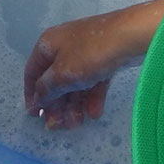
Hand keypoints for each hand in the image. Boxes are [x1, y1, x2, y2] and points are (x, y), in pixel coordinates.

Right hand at [23, 0, 163, 128]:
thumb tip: (37, 99)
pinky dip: (92, 97)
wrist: (131, 36)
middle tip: (59, 126)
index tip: (35, 116)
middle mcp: (65, 47)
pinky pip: (93, 81)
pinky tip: (94, 114)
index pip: (33, 72)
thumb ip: (46, 89)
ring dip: (74, 105)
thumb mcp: (62, 74)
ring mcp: (86, 53)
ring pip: (75, 83)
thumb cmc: (89, 54)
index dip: (32, 95)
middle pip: (55, 81)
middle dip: (57, 105)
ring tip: (79, 123)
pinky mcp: (105, 59)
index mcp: (49, 45)